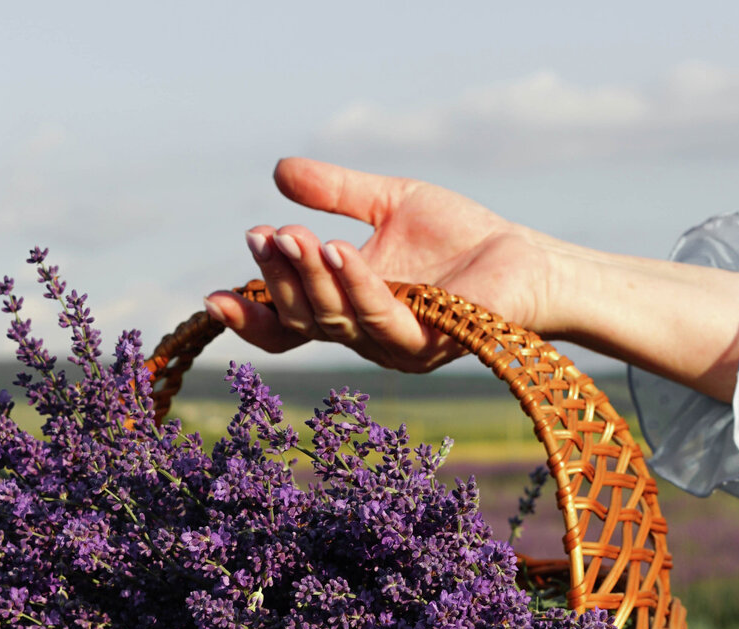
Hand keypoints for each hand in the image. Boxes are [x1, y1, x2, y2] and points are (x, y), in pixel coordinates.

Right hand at [203, 158, 563, 372]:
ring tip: (293, 235)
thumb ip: (336, 193)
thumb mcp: (389, 203)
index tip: (213, 296)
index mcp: (347, 309)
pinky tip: (341, 249)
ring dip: (309, 278)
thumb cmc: (461, 239)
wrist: (525, 260)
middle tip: (262, 234)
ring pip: (334, 321)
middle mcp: (362, 336)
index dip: (250, 316)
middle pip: (303, 319)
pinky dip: (357, 285)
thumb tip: (278, 171)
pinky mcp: (427, 344)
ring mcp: (393, 347)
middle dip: (278, 278)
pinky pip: (381, 318)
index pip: (287, 325)